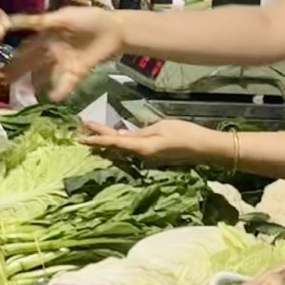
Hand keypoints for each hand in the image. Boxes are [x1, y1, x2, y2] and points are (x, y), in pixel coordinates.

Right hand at [10, 8, 124, 100]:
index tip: (0, 61)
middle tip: (5, 82)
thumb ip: (41, 21)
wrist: (115, 30)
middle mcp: (52, 50)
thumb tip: (14, 20)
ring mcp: (64, 62)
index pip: (26, 47)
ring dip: (36, 84)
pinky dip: (59, 90)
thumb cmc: (89, 19)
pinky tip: (52, 98)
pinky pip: (65, 83)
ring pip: (46, 75)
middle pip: (32, 63)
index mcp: (47, 35)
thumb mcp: (64, 16)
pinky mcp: (77, 72)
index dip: (14, 54)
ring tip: (25, 93)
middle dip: (19, 72)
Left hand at [79, 118, 222, 166]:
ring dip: (107, 140)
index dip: (97, 138)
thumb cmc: (184, 134)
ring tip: (92, 132)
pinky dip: (120, 142)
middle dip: (98, 138)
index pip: (114, 142)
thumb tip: (121, 136)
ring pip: (122, 148)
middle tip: (81, 130)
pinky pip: (132, 149)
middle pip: (115, 146)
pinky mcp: (153, 155)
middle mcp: (141, 155)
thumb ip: (140, 132)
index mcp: (142, 147)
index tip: (81, 136)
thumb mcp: (161, 127)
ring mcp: (147, 157)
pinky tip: (115, 137)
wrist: (204, 147)